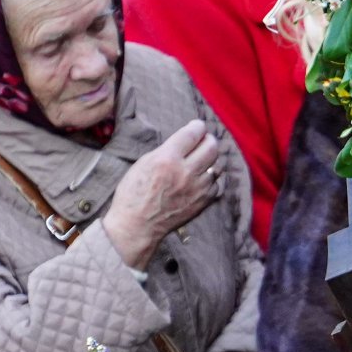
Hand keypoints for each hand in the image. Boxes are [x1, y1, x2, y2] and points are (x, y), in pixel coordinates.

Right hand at [102, 120, 222, 269]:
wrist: (138, 225)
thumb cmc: (134, 193)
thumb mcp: (144, 163)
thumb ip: (166, 151)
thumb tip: (184, 142)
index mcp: (167, 159)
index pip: (192, 134)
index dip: (197, 127)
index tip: (198, 126)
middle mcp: (186, 172)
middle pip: (211, 147)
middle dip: (209, 139)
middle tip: (204, 139)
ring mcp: (198, 188)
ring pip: (217, 165)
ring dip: (212, 158)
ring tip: (205, 157)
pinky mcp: (203, 201)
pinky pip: (218, 184)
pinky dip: (214, 177)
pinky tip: (207, 175)